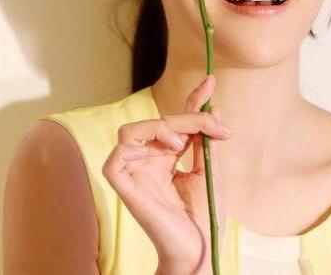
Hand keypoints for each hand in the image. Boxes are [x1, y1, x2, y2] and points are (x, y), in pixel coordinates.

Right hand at [102, 76, 230, 274]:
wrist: (202, 248)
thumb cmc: (204, 216)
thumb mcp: (209, 168)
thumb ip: (205, 139)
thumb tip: (213, 107)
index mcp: (165, 158)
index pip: (174, 121)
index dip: (191, 100)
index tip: (210, 82)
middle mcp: (146, 162)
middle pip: (156, 122)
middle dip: (187, 117)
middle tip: (216, 128)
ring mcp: (133, 174)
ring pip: (130, 132)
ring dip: (158, 128)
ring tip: (182, 144)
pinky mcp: (124, 187)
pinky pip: (114, 159)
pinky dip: (133, 148)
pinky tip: (164, 153)